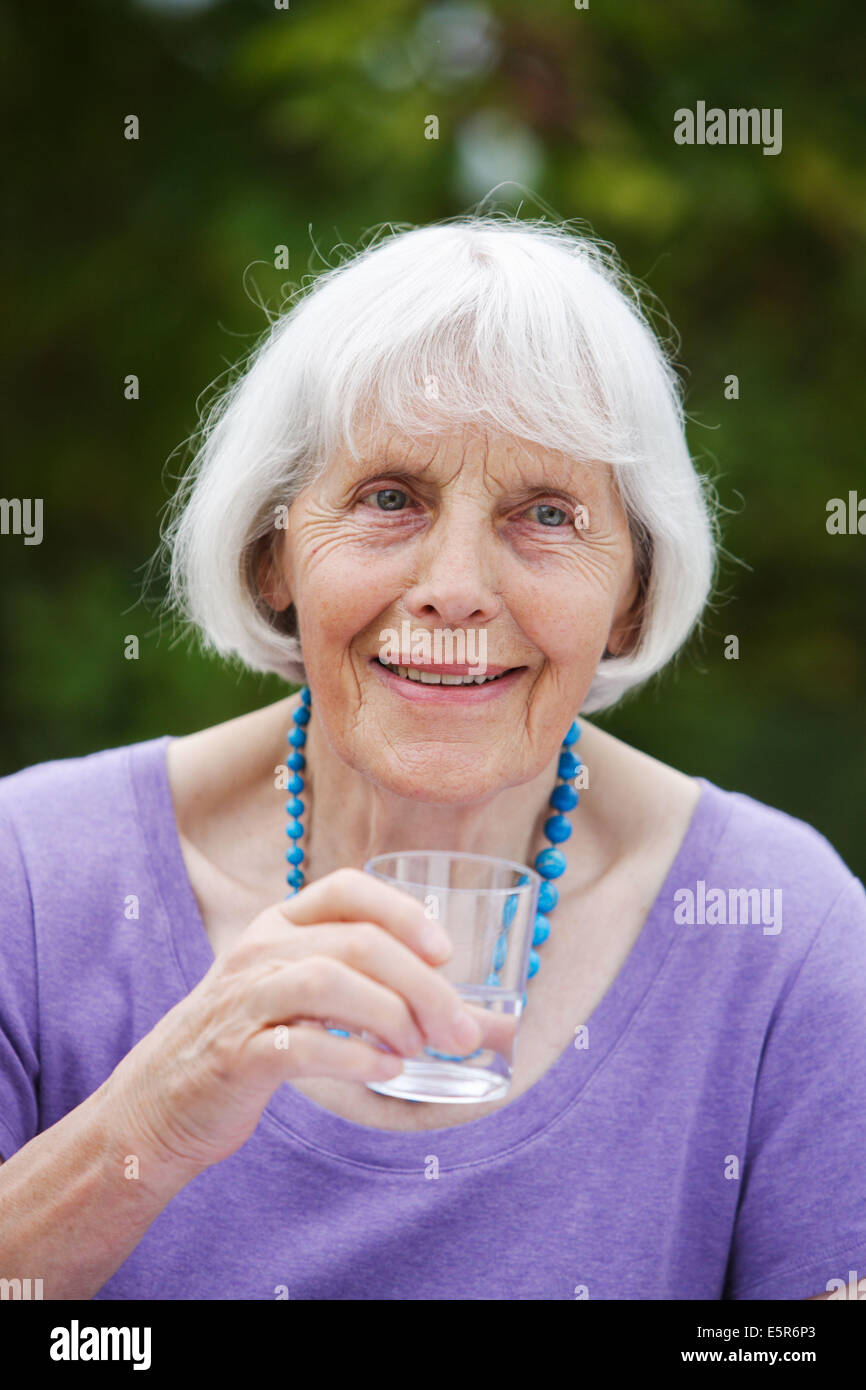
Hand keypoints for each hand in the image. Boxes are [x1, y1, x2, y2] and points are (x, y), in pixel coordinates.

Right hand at [102, 868, 485, 1173]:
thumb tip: (491, 1026)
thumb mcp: (304, 1000)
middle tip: (459, 1030)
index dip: (402, 910)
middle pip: (355, 942)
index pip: (346, 887)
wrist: (159, 1102)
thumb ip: (380, 997)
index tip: (446, 951)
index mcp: (280, 924)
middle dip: (421, 984)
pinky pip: (300, 1045)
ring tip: (418, 1049)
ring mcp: (244, 1001)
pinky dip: (352, 1057)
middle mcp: (261, 951)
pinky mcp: (235, 1056)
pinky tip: (384, 1073)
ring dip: (389, 1014)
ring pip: (327, 982)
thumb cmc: (252, 1044)